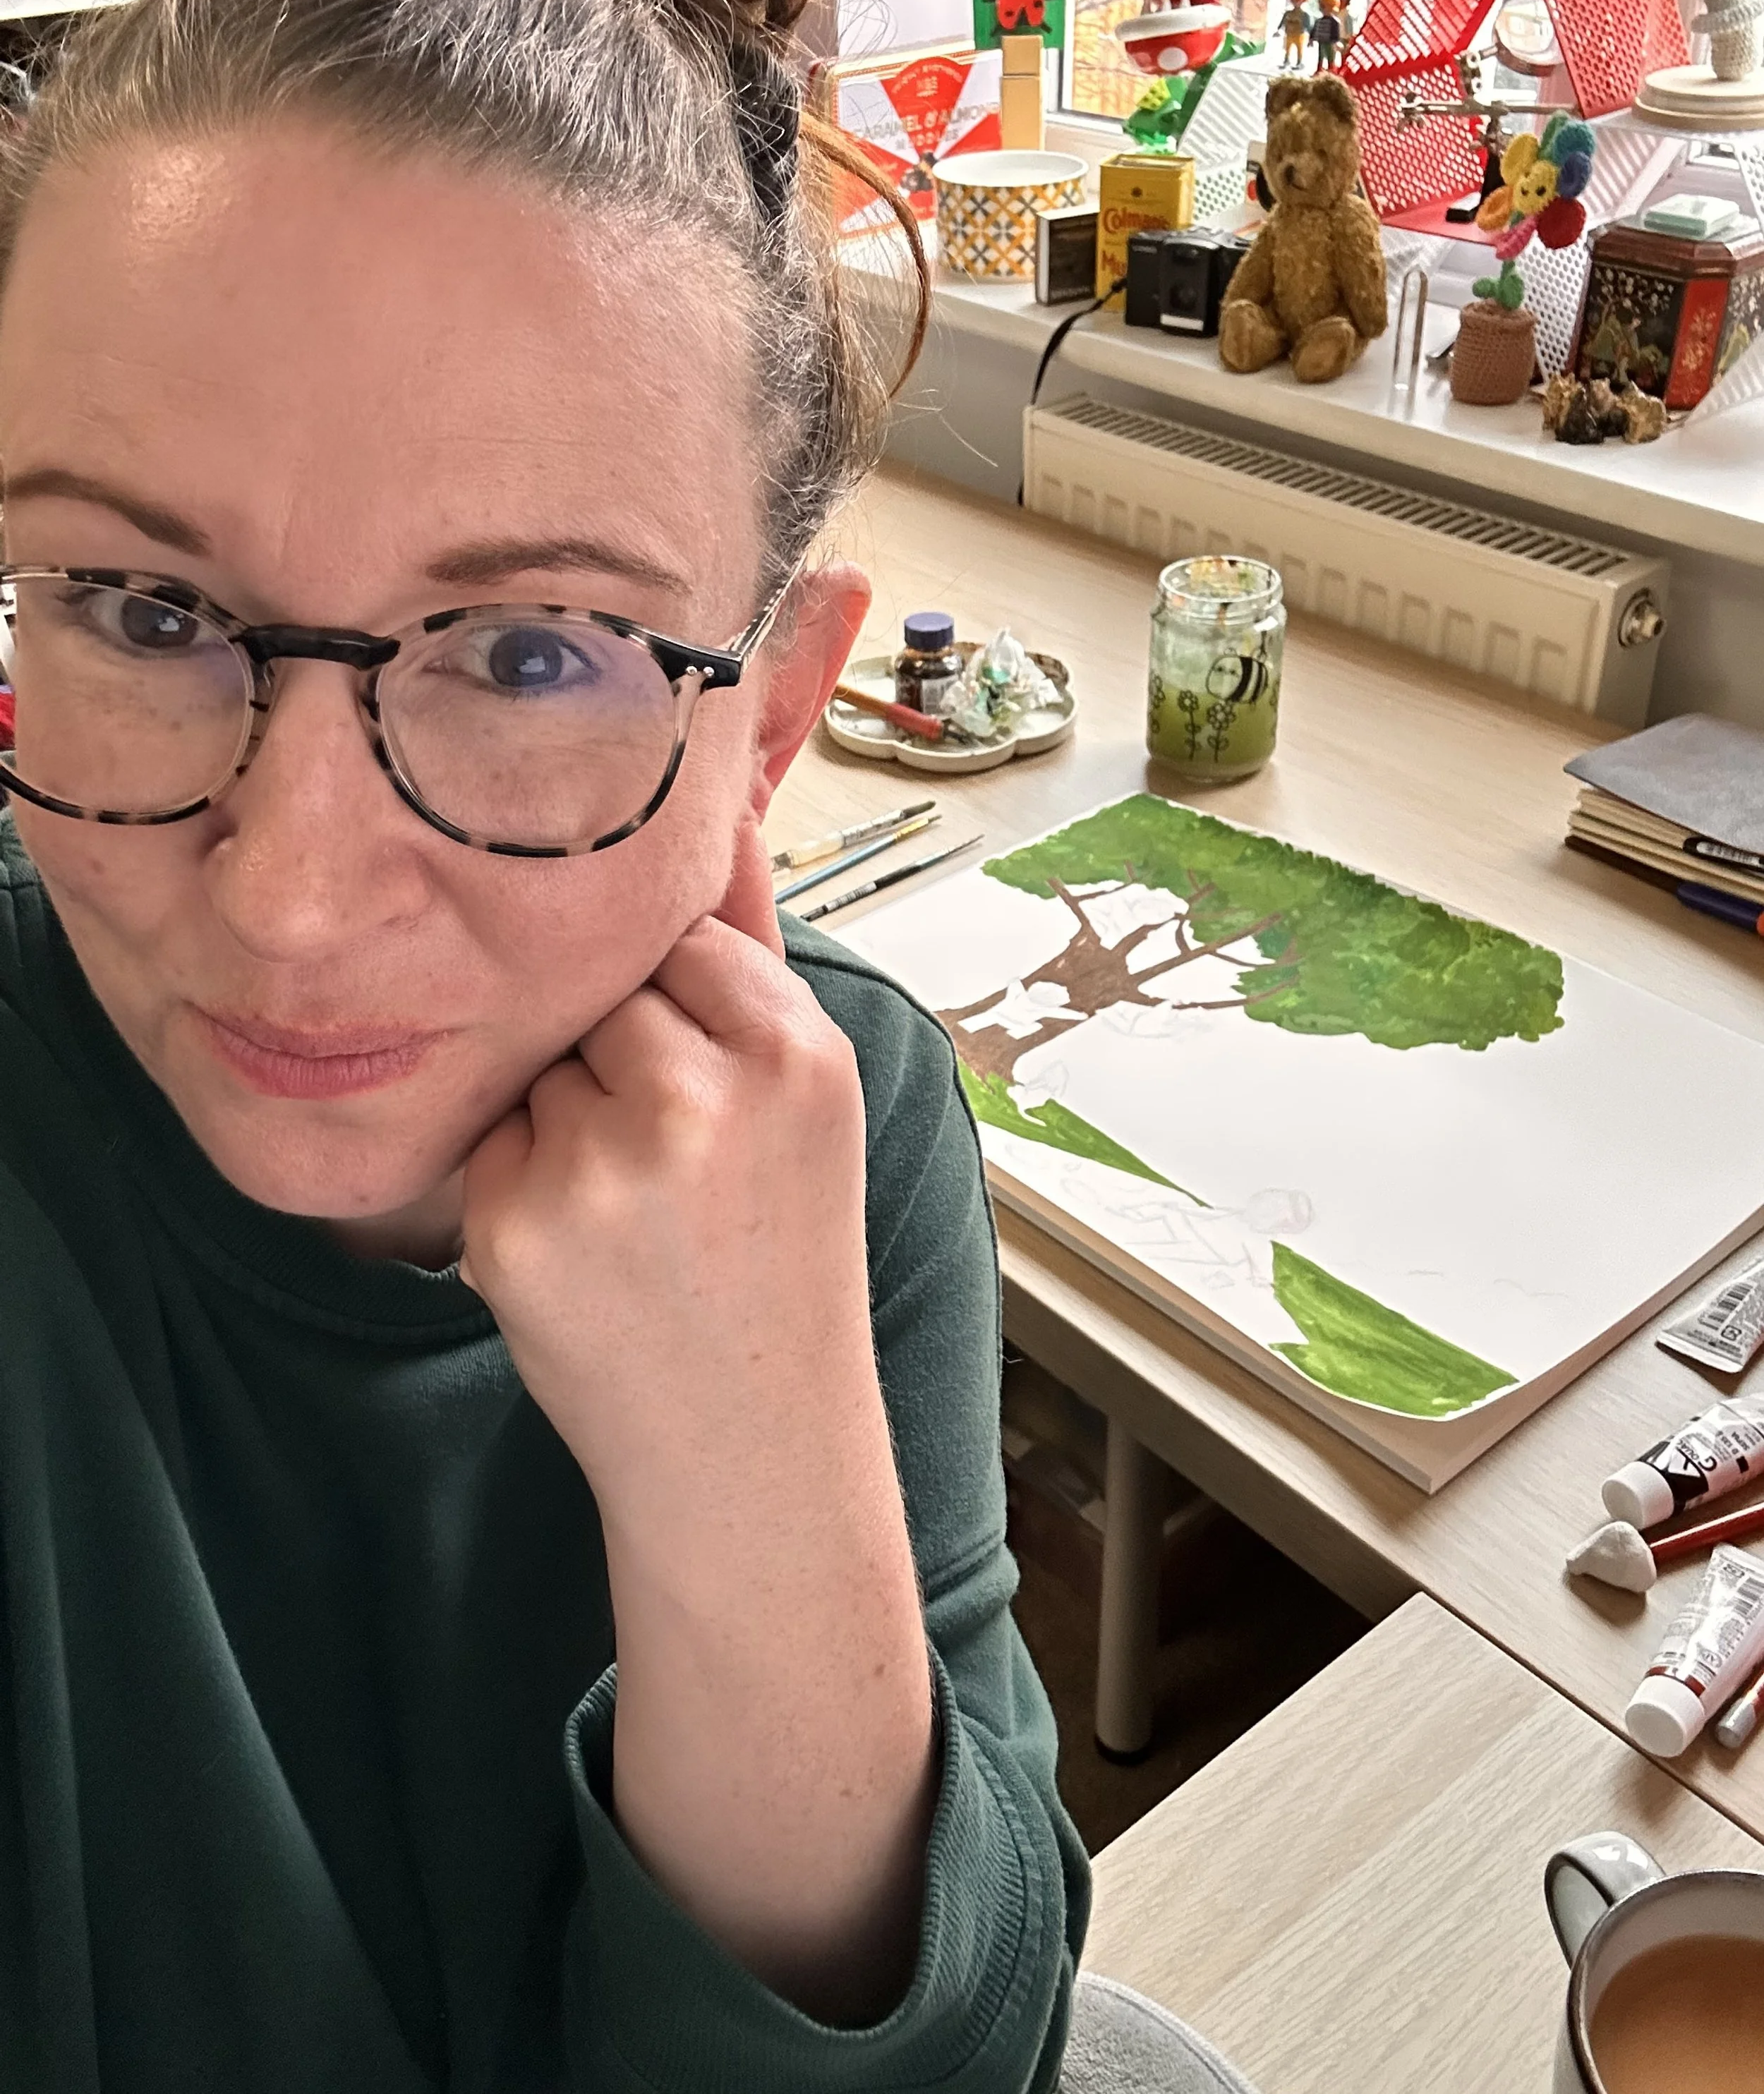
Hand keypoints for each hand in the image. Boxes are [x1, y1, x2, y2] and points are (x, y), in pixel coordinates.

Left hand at [460, 819, 934, 2017]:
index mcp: (797, 1054)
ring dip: (562, 1117)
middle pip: (600, 992)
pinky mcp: (519, 1225)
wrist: (752, 1450)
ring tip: (634, 1215)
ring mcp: (606, 1164)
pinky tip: (583, 1256)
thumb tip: (720, 804)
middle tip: (676, 1169)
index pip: (681, 937)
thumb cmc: (779, 1260)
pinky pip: (487, 1139)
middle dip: (616, 1061)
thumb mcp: (807, 1106)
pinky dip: (516, 1185)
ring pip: (538, 1061)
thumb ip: (757, 959)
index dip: (677, 1010)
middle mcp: (705, 1096)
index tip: (707, 1091)